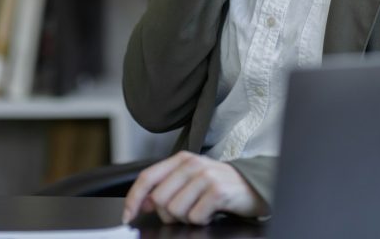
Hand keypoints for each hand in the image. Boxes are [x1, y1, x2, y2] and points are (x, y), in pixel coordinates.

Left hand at [122, 151, 267, 225]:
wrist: (252, 187)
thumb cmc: (218, 185)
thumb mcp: (190, 181)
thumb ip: (166, 187)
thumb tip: (143, 202)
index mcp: (181, 159)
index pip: (147, 177)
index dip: (133, 198)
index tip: (127, 216)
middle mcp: (192, 164)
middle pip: (159, 199)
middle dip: (168, 213)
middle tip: (186, 211)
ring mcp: (205, 176)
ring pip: (175, 210)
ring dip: (186, 218)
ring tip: (200, 210)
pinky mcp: (217, 191)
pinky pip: (195, 217)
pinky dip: (201, 220)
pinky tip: (211, 212)